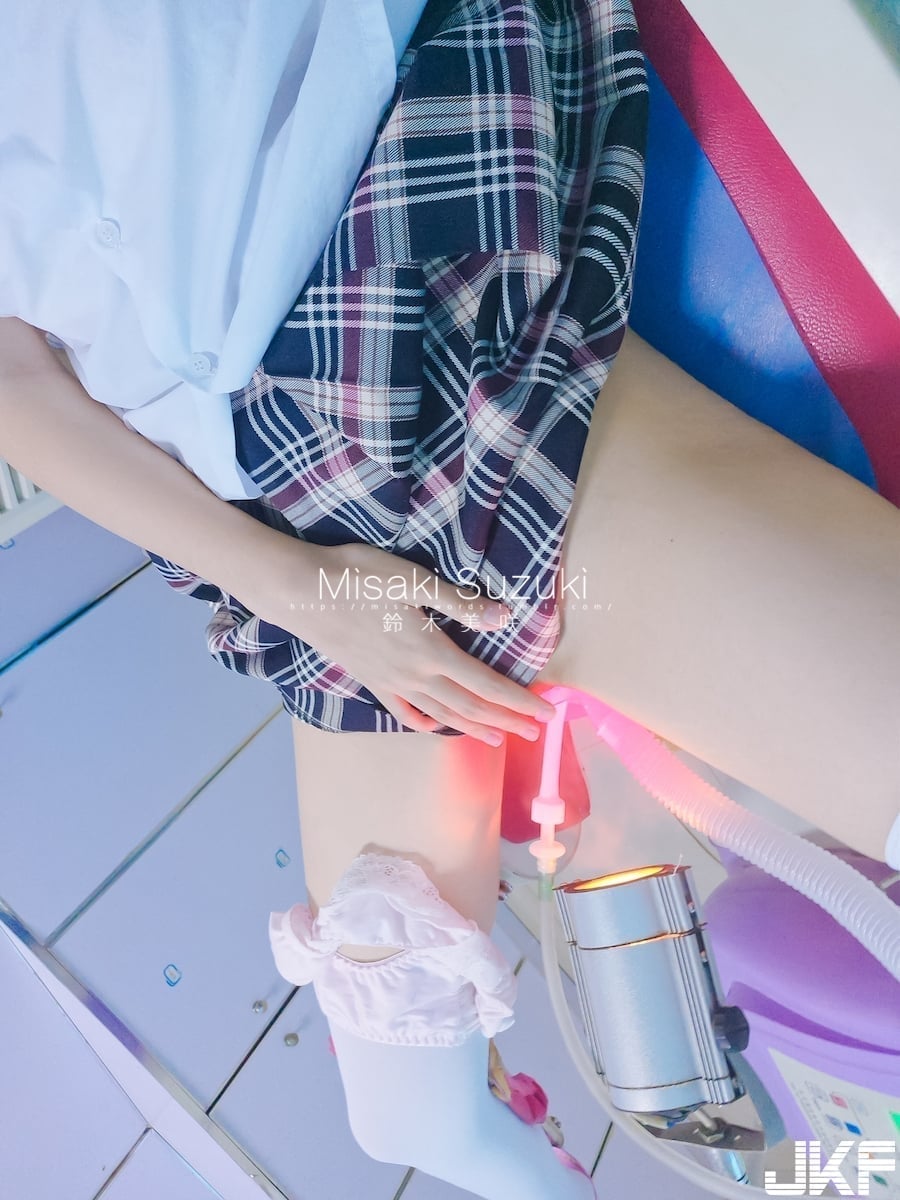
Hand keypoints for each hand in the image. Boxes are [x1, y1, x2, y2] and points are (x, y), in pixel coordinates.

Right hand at [270, 541, 557, 743]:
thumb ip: (460, 603)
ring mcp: (391, 682)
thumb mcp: (414, 580)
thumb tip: (503, 618)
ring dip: (472, 727)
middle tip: (533, 733)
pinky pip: (404, 710)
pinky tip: (432, 727)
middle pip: (470, 706)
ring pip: (441, 713)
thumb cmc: (359, 578)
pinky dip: (424, 722)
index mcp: (432, 651)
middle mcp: (416, 675)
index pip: (486, 684)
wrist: (300, 592)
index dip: (519, 701)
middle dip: (505, 720)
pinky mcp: (370, 680)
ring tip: (496, 739)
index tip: (546, 714)